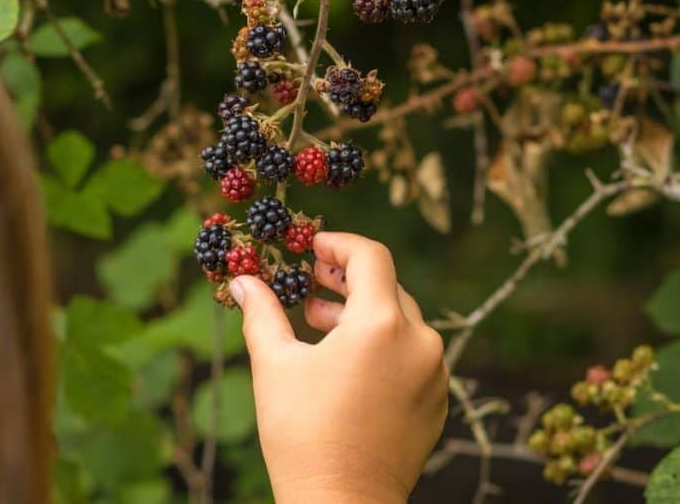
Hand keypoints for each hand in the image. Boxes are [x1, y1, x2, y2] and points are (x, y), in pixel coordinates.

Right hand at [229, 232, 448, 503]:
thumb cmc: (303, 435)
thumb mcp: (274, 365)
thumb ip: (262, 312)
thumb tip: (242, 280)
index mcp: (381, 324)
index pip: (371, 257)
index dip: (339, 243)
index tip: (313, 246)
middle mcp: (419, 342)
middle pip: (387, 287)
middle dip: (347, 280)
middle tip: (312, 283)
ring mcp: (434, 373)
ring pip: (401, 322)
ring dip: (363, 314)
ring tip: (321, 325)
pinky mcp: (437, 401)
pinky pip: (412, 356)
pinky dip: (383, 346)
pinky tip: (348, 364)